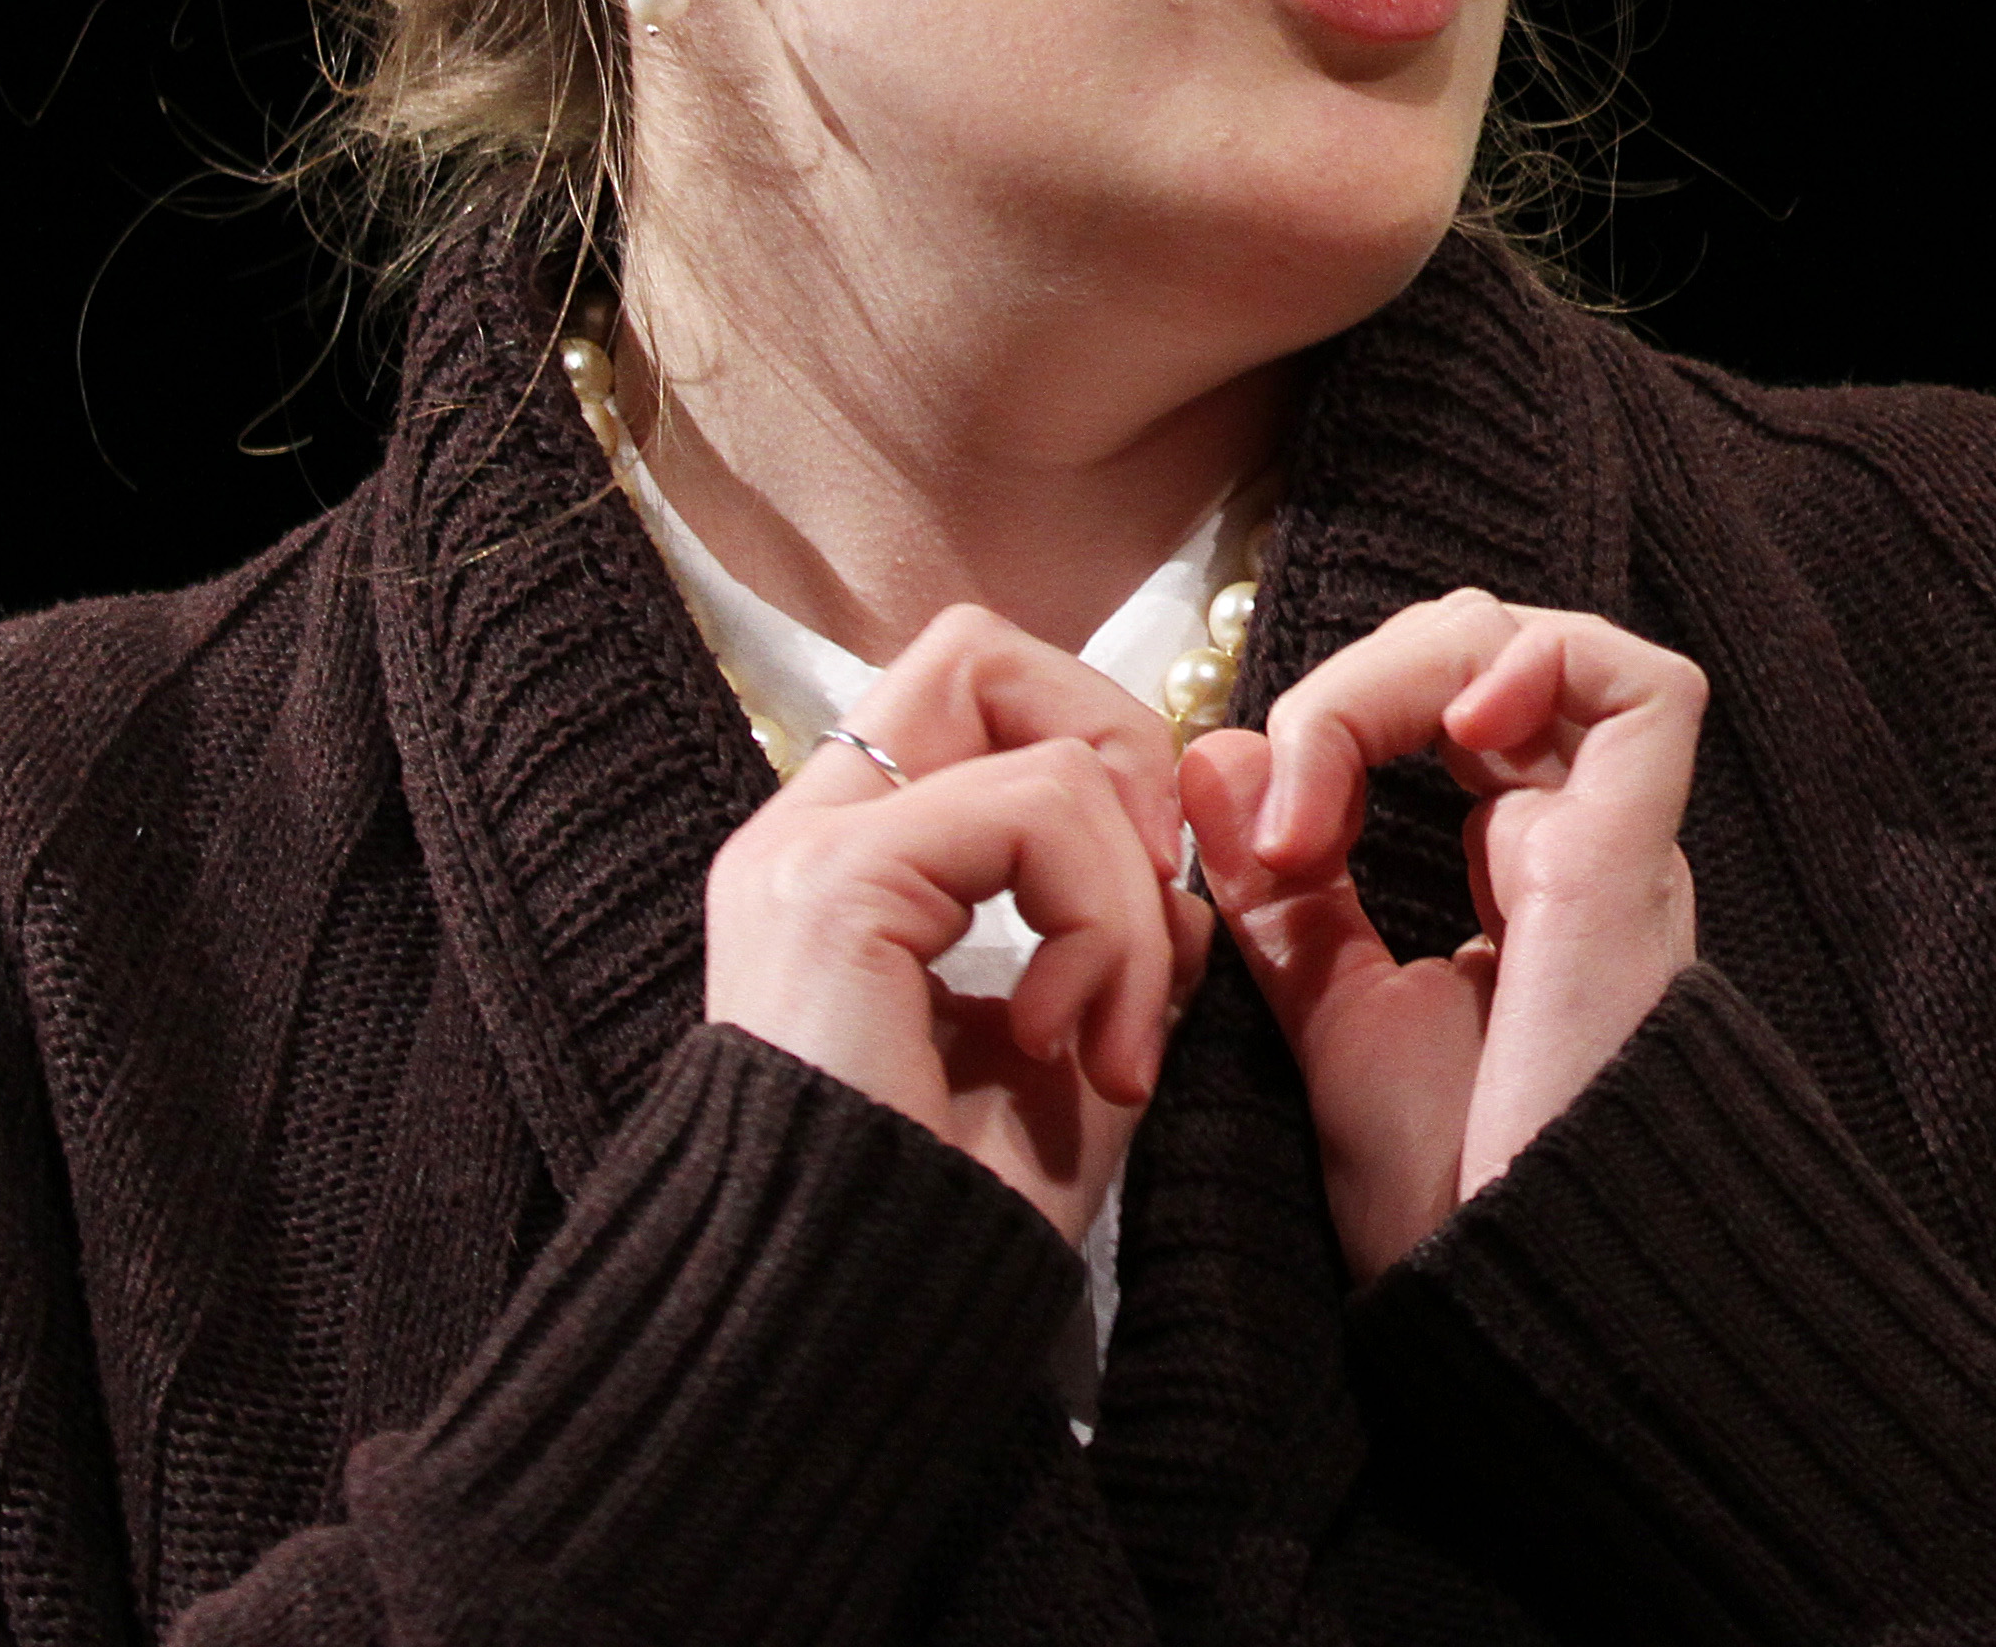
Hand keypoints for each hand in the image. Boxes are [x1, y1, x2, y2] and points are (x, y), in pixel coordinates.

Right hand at [701, 604, 1216, 1242]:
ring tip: (1109, 1037)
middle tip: (1148, 914)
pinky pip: (1033, 810)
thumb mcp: (1071, 1056)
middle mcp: (805, 837)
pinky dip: (1102, 922)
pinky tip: (1073, 1044)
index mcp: (848, 867)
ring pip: (1036, 740)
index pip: (978, 698)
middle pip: (979, 651)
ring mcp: (806, 854)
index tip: (1149, 915)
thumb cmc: (952, 1226)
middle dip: (1115, 755)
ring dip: (1127, 894)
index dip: (1098, 761)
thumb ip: (1122, 941)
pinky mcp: (832, 889)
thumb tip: (1190, 868)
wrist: (854, 1345)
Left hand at [1180, 588, 1704, 1278]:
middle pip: (1483, 654)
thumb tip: (1212, 757)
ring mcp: (1616, 842)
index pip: (1443, 706)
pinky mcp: (1633, 856)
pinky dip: (1540, 661)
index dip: (1343, 716)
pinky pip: (1640, 688)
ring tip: (1330, 759)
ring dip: (1413, 667)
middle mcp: (1578, 842)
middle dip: (1359, 684)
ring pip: (1544, 646)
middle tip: (1285, 793)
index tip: (1260, 824)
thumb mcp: (1332, 1014)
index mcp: (1517, 874)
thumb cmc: (1443, 1195)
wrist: (1507, 1292)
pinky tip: (1460, 719)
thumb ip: (1282, 892)